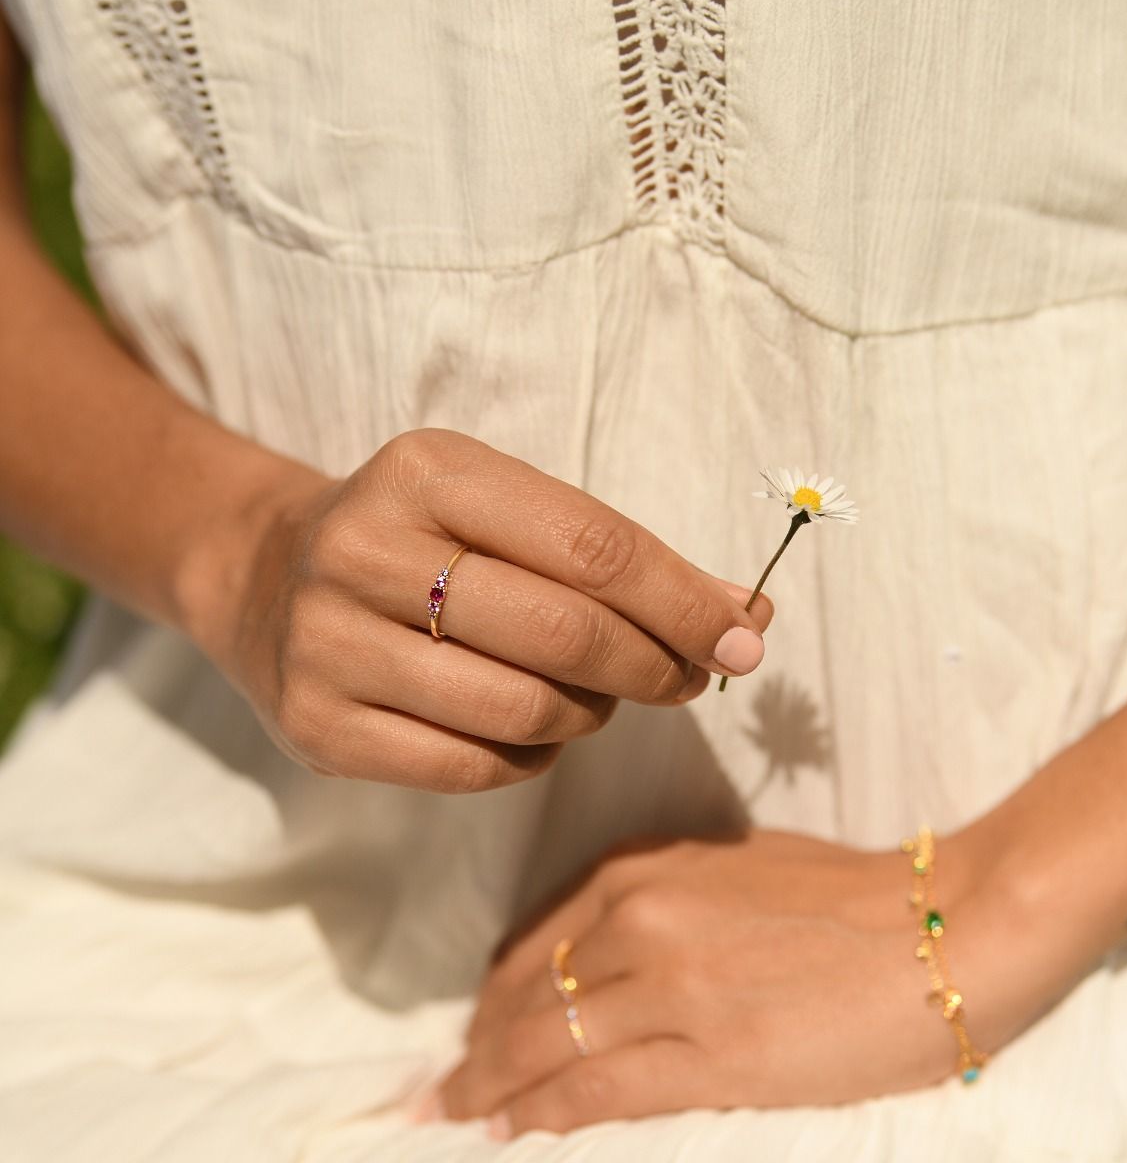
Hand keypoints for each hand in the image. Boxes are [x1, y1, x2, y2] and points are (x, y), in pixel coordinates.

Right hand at [187, 429, 771, 790]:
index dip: (684, 601)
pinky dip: (532, 759)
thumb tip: (744, 619)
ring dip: (592, 715)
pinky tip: (532, 732)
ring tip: (595, 696)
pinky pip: (472, 768)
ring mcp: (330, 643)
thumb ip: (616, 557)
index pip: (592, 546)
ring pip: (523, 710)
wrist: (268, 575)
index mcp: (427, 470)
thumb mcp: (504, 509)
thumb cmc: (422, 537)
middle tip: (687, 678)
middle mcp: (365, 549)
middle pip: (564, 634)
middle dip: (654, 667)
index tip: (744, 636)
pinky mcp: (317, 727)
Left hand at [438, 827, 1097, 1135]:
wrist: (944, 927)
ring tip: (453, 1118)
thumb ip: (661, 905)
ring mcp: (672, 985)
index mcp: (646, 871)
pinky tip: (510, 1132)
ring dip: (491, 1088)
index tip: (471, 1033)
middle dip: (478, 1048)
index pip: (538, 942)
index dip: (494, 997)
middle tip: (442, 1091)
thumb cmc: (848, 895)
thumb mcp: (734, 873)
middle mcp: (642, 918)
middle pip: (528, 994)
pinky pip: (596, 1088)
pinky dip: (543, 1114)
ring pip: (546, 1043)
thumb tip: (601, 958)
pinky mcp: (712, 1053)